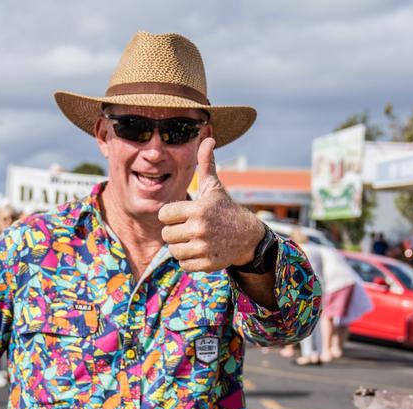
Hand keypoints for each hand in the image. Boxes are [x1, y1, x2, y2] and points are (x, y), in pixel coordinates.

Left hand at [157, 137, 265, 271]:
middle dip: (175, 232)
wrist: (248, 237)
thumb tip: (208, 138)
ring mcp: (204, 248)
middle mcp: (200, 228)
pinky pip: (184, 265)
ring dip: (181, 247)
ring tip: (194, 240)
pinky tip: (200, 251)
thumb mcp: (215, 187)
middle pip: (166, 235)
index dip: (171, 215)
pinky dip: (189, 261)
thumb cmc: (225, 209)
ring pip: (174, 251)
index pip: (164, 215)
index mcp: (198, 209)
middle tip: (188, 229)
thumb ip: (206, 164)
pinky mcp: (208, 264)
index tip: (183, 215)